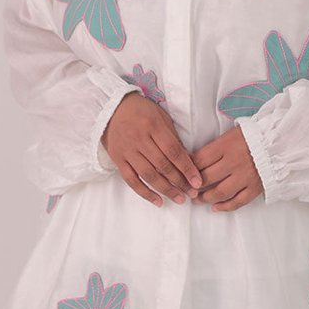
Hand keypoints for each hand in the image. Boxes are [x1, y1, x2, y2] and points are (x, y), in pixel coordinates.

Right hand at [101, 92, 203, 206]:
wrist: (111, 107)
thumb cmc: (141, 111)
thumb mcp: (160, 117)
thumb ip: (172, 138)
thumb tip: (188, 160)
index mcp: (153, 125)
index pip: (173, 151)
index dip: (187, 168)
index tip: (197, 181)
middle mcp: (139, 139)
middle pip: (162, 165)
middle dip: (180, 182)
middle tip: (192, 194)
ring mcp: (127, 150)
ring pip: (148, 175)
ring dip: (166, 190)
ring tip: (179, 199)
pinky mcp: (118, 159)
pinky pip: (131, 180)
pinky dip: (145, 192)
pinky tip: (158, 201)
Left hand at [190, 127, 264, 211]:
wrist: (277, 142)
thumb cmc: (251, 137)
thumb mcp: (229, 135)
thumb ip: (213, 148)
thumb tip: (193, 160)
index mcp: (225, 146)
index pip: (200, 160)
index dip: (189, 169)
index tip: (183, 173)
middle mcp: (233, 162)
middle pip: (207, 178)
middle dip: (194, 186)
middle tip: (188, 189)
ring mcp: (245, 176)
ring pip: (219, 192)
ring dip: (205, 198)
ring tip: (198, 200)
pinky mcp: (255, 187)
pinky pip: (237, 201)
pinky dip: (225, 207)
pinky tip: (215, 207)